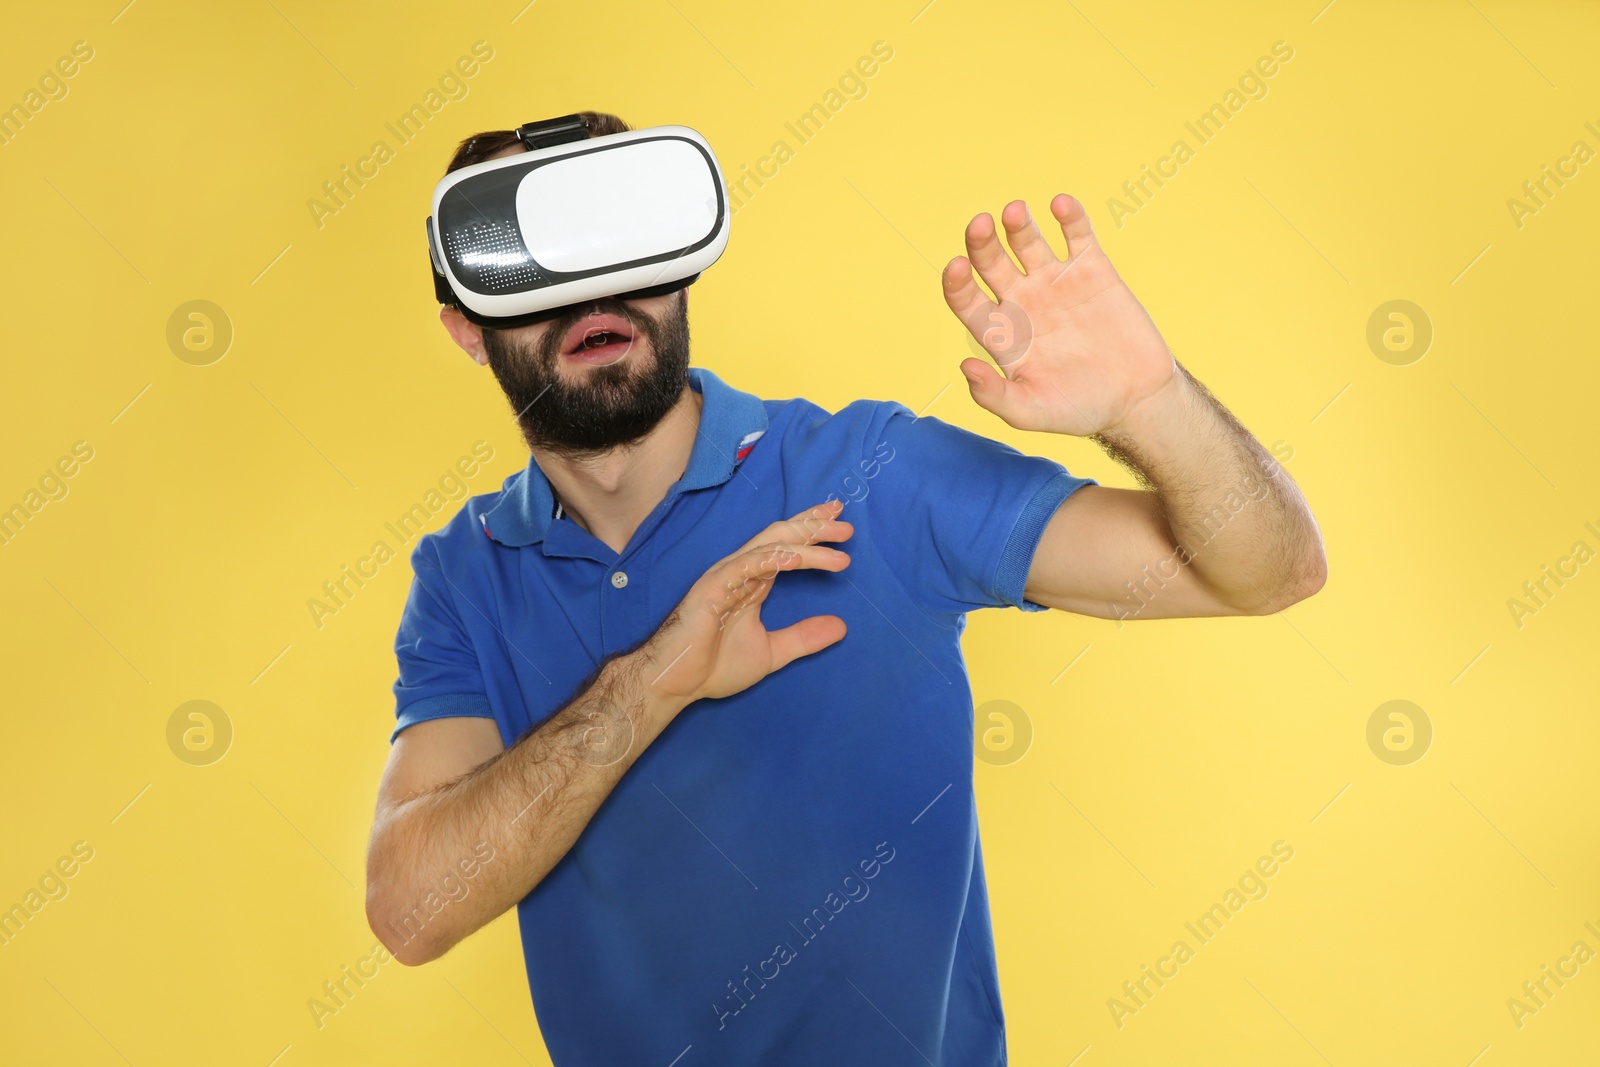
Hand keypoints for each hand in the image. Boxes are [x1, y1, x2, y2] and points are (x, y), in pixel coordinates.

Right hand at [643, 499, 851, 703]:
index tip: (841, 525)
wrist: (675, 683)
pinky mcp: (713, 588)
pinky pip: (745, 566)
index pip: (787, 548)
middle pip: (781, 537)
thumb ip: (803, 637)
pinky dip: (771, 558)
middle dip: (813, 527)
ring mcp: (726, 576)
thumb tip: (842, 626)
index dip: (812, 533)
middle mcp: (741, 572)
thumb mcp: (771, 652)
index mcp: (753, 582)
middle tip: (846, 524)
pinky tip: (795, 557)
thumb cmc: (713, 666)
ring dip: (805, 542)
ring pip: (770, 547)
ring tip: (837, 543)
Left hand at [941, 194, 1180, 437]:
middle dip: (981, 242)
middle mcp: (1022, 302)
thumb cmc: (1079, 410)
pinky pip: (1077, 235)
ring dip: (1018, 224)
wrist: (1136, 399)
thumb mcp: (1031, 412)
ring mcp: (1055, 283)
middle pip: (990, 263)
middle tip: (980, 224)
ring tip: (1015, 212)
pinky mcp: (1092, 271)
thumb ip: (995, 395)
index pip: (966, 300)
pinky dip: (1069, 216)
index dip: (957, 283)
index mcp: (1001, 333)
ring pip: (1027, 242)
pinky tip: (1060, 204)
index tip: (956, 267)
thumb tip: (965, 366)